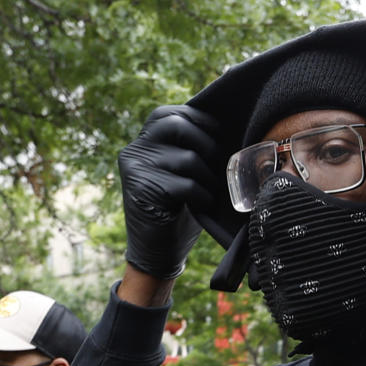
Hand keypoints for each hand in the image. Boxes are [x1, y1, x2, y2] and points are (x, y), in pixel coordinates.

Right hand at [118, 105, 220, 278]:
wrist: (158, 251)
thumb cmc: (179, 208)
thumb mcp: (185, 171)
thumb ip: (194, 147)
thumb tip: (231, 125)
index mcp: (143, 141)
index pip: (170, 114)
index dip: (199, 121)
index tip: (220, 135)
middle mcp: (134, 150)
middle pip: (177, 126)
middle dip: (207, 145)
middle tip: (218, 167)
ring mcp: (135, 170)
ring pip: (187, 158)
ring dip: (208, 178)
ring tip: (210, 191)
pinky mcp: (142, 191)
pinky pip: (186, 185)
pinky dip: (202, 196)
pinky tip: (204, 205)